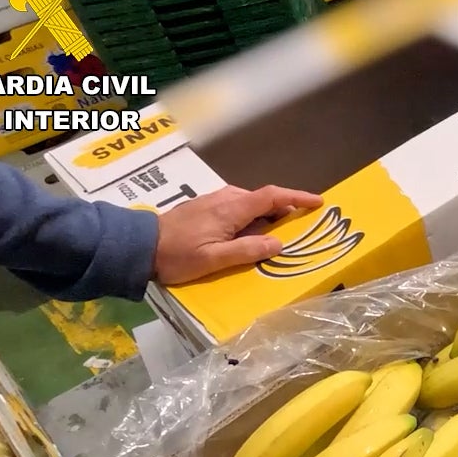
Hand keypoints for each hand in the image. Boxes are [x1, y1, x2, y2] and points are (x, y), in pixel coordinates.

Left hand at [152, 185, 323, 284]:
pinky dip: (251, 219)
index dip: (297, 197)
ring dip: (266, 217)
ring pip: (249, 204)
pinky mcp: (204, 208)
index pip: (272, 196)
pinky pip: (237, 209)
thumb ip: (248, 250)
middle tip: (300, 229)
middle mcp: (225, 199)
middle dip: (285, 211)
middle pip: (263, 200)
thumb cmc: (177, 256)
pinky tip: (249, 236)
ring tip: (276, 237)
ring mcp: (213, 201)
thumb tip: (279, 243)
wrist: (138, 247)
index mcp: (231, 209)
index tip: (319, 203)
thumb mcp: (214, 260)